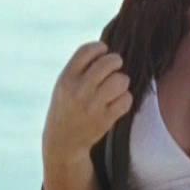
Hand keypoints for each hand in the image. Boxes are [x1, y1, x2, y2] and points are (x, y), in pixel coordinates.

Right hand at [42, 41, 131, 161]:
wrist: (63, 141)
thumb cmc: (67, 107)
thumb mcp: (64, 85)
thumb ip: (80, 68)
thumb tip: (107, 50)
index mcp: (66, 78)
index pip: (87, 50)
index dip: (100, 47)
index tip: (104, 51)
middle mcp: (79, 90)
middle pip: (109, 62)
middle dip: (116, 62)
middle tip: (115, 68)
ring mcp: (92, 105)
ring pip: (121, 80)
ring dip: (122, 82)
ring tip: (116, 87)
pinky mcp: (105, 119)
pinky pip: (127, 99)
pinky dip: (125, 99)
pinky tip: (117, 102)